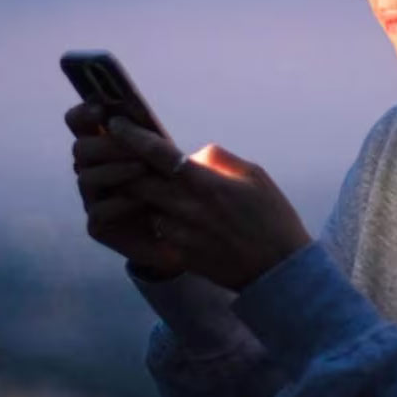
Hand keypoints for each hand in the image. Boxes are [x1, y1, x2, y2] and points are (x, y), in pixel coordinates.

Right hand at [66, 101, 185, 277]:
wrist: (187, 230)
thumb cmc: (176, 185)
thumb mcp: (168, 154)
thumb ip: (151, 136)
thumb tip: (139, 118)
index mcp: (103, 145)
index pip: (78, 122)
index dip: (83, 113)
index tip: (101, 109)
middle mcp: (91, 170)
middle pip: (80, 149)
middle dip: (108, 145)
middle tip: (136, 147)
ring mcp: (92, 198)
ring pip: (86, 178)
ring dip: (116, 170)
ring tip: (145, 168)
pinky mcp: (97, 226)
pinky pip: (98, 212)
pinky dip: (120, 204)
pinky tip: (143, 202)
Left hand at [107, 115, 312, 292]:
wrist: (279, 271)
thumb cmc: (272, 218)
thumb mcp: (255, 176)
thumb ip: (219, 159)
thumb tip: (193, 154)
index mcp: (206, 183)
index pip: (158, 154)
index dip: (133, 137)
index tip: (117, 124)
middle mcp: (188, 208)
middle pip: (136, 181)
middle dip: (123, 166)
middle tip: (118, 155)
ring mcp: (181, 234)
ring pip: (142, 207)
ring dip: (140, 196)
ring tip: (146, 186)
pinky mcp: (180, 255)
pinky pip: (156, 231)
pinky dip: (156, 219)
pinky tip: (167, 215)